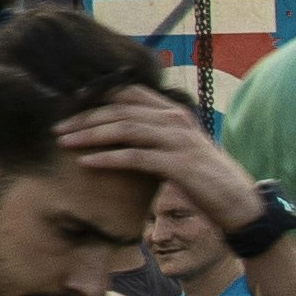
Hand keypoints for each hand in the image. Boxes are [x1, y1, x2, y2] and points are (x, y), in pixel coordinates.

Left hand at [53, 91, 259, 232]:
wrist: (238, 202)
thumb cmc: (205, 179)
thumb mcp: (179, 150)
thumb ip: (155, 137)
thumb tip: (122, 135)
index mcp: (174, 112)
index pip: (130, 93)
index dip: (97, 98)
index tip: (70, 108)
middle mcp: (175, 120)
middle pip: (121, 109)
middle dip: (85, 117)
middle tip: (58, 128)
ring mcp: (178, 140)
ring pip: (125, 128)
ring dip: (90, 134)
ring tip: (64, 142)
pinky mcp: (178, 164)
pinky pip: (135, 157)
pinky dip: (108, 158)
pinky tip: (86, 162)